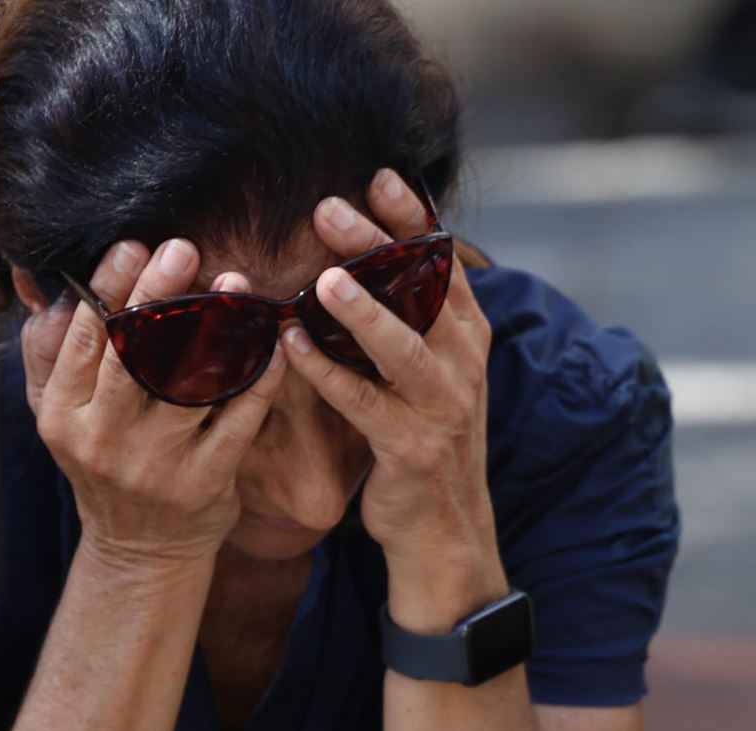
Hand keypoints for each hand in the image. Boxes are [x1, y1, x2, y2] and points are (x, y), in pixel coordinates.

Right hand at [20, 240, 286, 571]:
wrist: (139, 551)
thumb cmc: (101, 460)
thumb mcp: (58, 412)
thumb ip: (46, 347)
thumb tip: (35, 271)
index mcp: (62, 414)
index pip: (83, 338)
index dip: (108, 287)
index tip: (133, 244)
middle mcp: (102, 439)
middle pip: (130, 354)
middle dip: (155, 295)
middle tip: (182, 249)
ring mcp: (155, 463)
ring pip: (187, 382)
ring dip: (216, 326)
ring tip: (236, 282)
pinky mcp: (203, 482)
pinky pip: (237, 420)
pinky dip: (260, 377)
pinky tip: (274, 340)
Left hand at [281, 170, 505, 621]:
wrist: (442, 530)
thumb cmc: (419, 437)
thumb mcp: (424, 371)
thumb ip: (407, 316)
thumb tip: (362, 252)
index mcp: (466, 334)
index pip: (444, 259)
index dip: (413, 216)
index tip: (377, 174)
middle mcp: (463, 362)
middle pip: (423, 290)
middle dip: (379, 245)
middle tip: (328, 207)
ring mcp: (444, 406)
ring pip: (404, 347)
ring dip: (363, 310)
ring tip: (321, 278)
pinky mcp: (413, 448)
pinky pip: (364, 403)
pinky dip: (326, 373)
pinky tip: (289, 345)